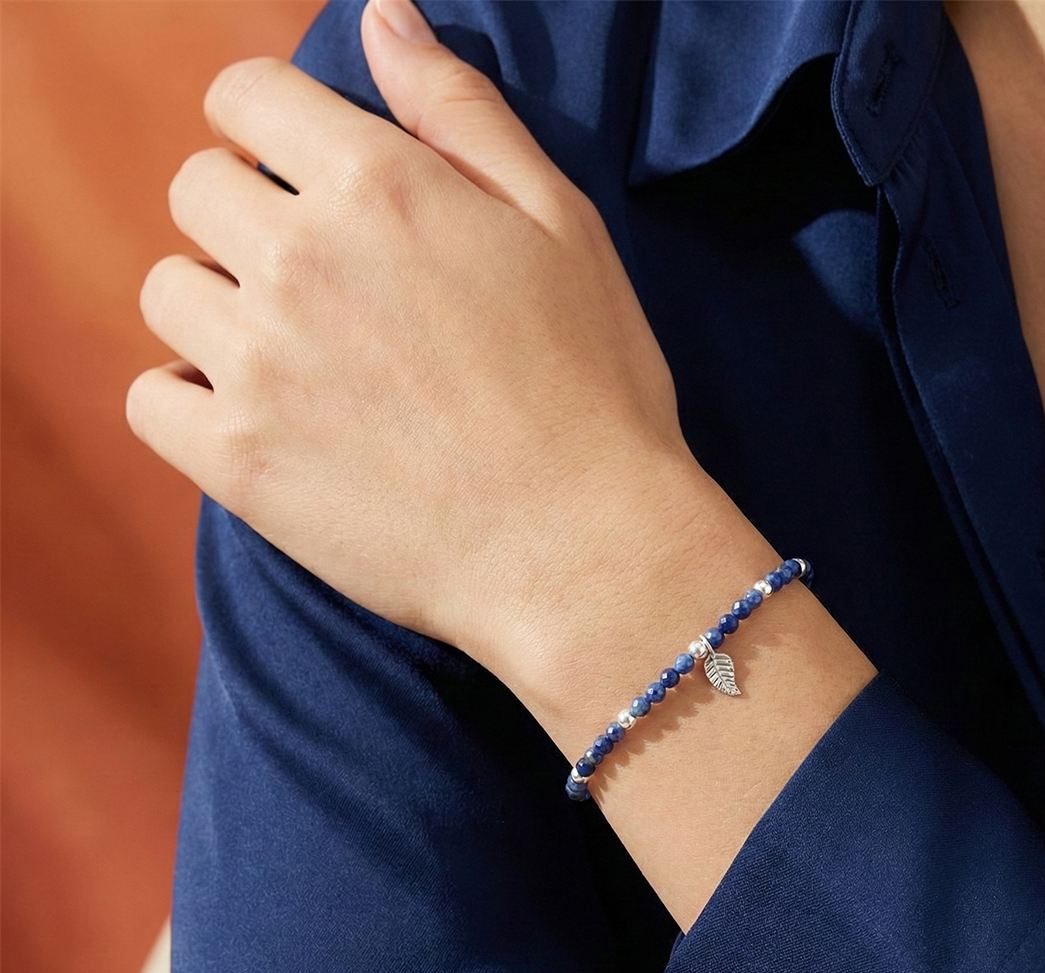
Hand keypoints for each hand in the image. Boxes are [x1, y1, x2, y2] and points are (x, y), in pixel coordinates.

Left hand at [132, 0, 875, 927]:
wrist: (584, 549)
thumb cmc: (595, 388)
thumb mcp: (562, 224)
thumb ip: (460, 113)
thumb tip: (380, 19)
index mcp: (379, 185)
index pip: (244, 97)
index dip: (269, 127)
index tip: (301, 172)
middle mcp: (299, 259)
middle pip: (195, 192)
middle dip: (245, 218)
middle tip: (319, 283)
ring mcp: (258, 366)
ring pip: (167, 292)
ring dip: (218, 307)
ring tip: (295, 357)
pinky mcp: (238, 465)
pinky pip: (151, 399)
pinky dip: (188, 399)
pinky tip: (255, 415)